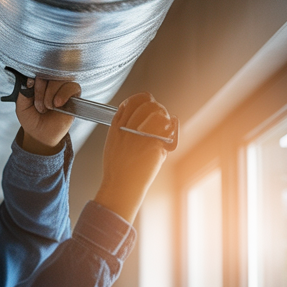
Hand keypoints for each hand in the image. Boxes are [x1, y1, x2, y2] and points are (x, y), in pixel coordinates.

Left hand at [15, 77, 78, 154]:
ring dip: (51, 95)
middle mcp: (50, 83)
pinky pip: (73, 86)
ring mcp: (62, 88)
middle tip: (40, 106)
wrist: (42, 135)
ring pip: (59, 79)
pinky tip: (58, 104)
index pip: (37, 72)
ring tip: (49, 107)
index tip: (31, 97)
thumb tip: (30, 80)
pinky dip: (64, 94)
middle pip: (48, 74)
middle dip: (41, 91)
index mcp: (38, 83)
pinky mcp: (74, 94)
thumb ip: (23, 92)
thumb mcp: (21, 107)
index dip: (34, 84)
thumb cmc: (32, 120)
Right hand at [92, 92, 172, 222]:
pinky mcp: (153, 144)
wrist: (120, 187)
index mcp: (116, 127)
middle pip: (146, 104)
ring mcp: (140, 135)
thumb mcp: (112, 145)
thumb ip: (123, 131)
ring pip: (158, 111)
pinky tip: (173, 128)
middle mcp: (128, 128)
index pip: (131, 102)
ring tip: (166, 125)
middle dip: (156, 107)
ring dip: (164, 116)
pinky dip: (173, 127)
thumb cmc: (118, 172)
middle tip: (161, 116)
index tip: (148, 101)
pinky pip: (169, 128)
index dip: (142, 99)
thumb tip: (141, 122)